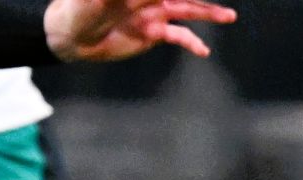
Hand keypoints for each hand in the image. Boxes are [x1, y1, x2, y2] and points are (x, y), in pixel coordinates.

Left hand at [43, 0, 236, 61]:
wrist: (73, 37)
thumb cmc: (78, 10)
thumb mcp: (96, 0)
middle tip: (226, 2)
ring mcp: (154, 14)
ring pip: (187, 11)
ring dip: (208, 13)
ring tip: (229, 16)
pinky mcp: (153, 33)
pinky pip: (178, 36)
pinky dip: (191, 42)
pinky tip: (203, 51)